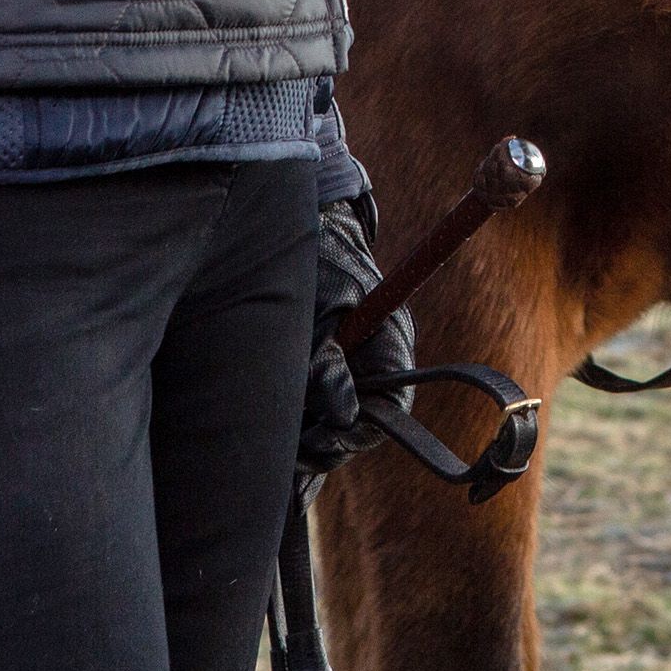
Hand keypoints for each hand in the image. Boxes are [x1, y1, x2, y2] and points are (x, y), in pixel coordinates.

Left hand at [299, 190, 412, 478]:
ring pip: (342, 414)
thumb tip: (343, 415)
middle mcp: (380, 354)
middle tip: (288, 446)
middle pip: (365, 419)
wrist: (305, 225)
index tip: (317, 440)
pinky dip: (306, 412)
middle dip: (328, 438)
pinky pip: (327, 399)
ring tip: (277, 427)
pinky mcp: (335, 359)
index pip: (393, 408)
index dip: (358, 433)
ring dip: (312, 427)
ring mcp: (358, 359)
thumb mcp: (315, 311)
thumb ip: (325, 362)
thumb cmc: (313, 261)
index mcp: (390, 339)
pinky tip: (280, 419)